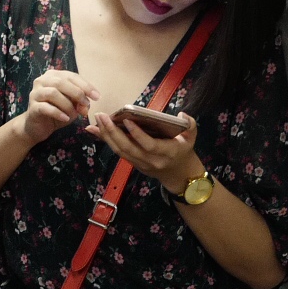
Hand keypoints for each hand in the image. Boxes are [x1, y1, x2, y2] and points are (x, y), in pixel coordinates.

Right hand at [18, 69, 98, 145]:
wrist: (38, 127)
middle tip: (86, 104)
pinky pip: (45, 107)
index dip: (85, 85)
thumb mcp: (72, 105)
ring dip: (67, 104)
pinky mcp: (32, 107)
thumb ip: (80, 102)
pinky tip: (65, 119)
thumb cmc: (56, 112)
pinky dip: (58, 113)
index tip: (97, 96)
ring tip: (74, 114)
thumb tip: (86, 104)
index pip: (71, 76)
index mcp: (53, 76)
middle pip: (61, 82)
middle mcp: (42, 81)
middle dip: (77, 93)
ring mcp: (35, 93)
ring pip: (53, 93)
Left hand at [88, 109, 204, 191]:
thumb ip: (190, 125)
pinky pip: (119, 152)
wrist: (179, 174)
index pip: (149, 145)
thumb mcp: (192, 137)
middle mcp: (152, 161)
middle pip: (129, 148)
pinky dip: (107, 140)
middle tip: (102, 116)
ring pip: (120, 151)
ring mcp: (141, 164)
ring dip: (106, 136)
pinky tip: (96, 130)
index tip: (126, 120)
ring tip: (96, 121)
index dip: (137, 134)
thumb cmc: (183, 150)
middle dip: (113, 132)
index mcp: (167, 153)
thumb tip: (181, 114)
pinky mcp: (133, 163)